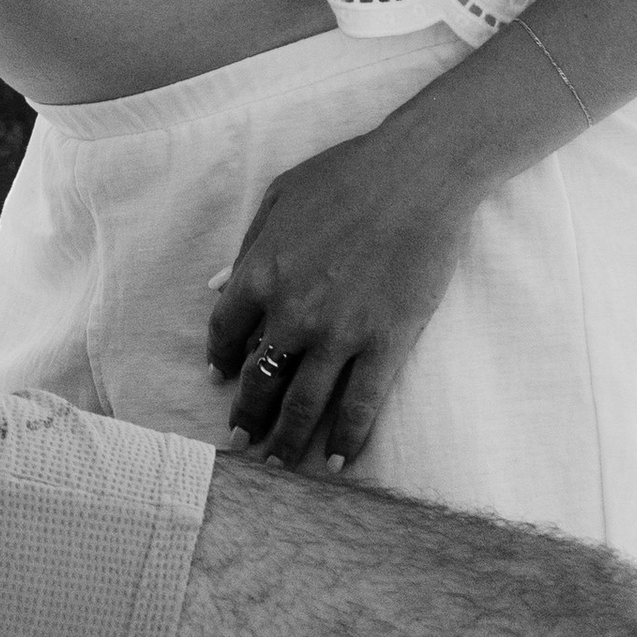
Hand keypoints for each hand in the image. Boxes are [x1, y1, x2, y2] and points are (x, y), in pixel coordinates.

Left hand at [205, 115, 480, 470]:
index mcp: (261, 273)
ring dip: (287, 439)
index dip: (221, 360)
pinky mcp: (386, 344)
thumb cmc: (347, 174)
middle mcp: (293, 313)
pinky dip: (346, 439)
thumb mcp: (280, 197)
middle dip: (248, 415)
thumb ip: (249, 247)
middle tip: (243, 439)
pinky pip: (360, 405)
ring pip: (304, 403)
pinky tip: (336, 461)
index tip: (222, 377)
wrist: (418, 175)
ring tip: (279, 462)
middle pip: (260, 379)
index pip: (225, 332)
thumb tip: (218, 285)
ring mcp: (340, 334)